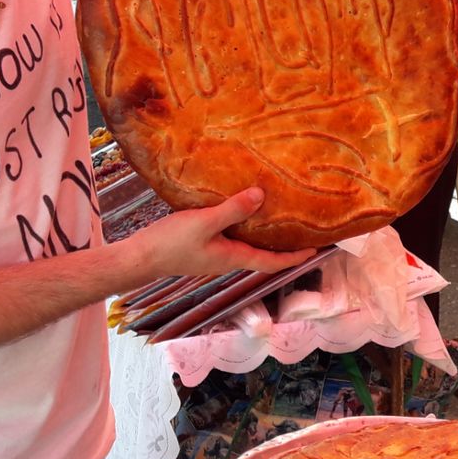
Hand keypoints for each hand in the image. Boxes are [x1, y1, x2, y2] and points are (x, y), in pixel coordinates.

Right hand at [132, 187, 315, 278]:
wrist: (140, 257)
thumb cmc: (172, 244)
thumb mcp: (204, 222)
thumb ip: (232, 210)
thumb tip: (261, 196)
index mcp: (234, 258)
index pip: (273, 262)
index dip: (296, 257)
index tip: (317, 250)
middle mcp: (228, 259)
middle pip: (263, 254)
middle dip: (284, 245)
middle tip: (302, 230)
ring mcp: (215, 254)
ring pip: (247, 245)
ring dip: (263, 235)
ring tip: (277, 216)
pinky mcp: (203, 246)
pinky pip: (231, 237)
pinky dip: (243, 226)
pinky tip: (240, 210)